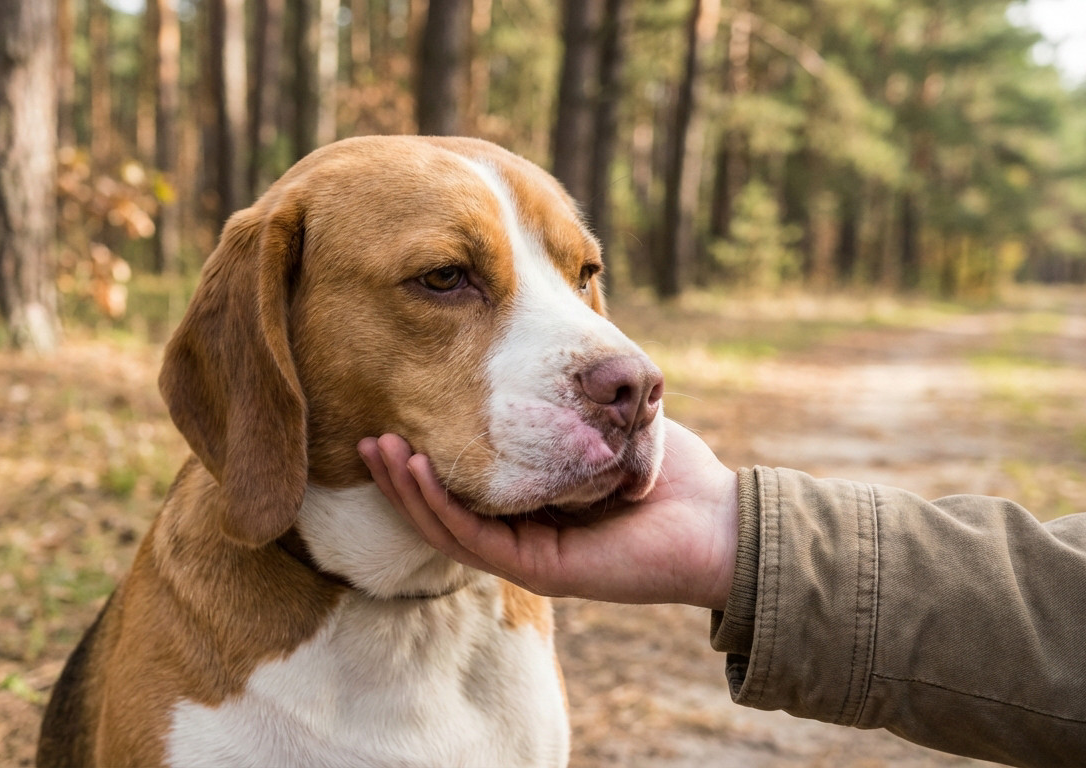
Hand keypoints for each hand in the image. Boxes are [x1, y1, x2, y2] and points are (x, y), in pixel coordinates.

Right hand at [357, 420, 739, 608]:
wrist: (720, 520)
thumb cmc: (672, 470)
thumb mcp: (605, 420)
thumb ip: (565, 396)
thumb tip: (534, 347)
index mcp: (531, 499)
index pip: (462, 479)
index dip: (424, 451)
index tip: (397, 409)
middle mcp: (521, 530)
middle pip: (442, 504)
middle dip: (401, 470)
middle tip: (365, 433)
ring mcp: (527, 553)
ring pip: (447, 524)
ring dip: (408, 487)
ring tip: (378, 449)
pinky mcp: (541, 569)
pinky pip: (475, 538)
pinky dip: (441, 506)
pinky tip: (418, 471)